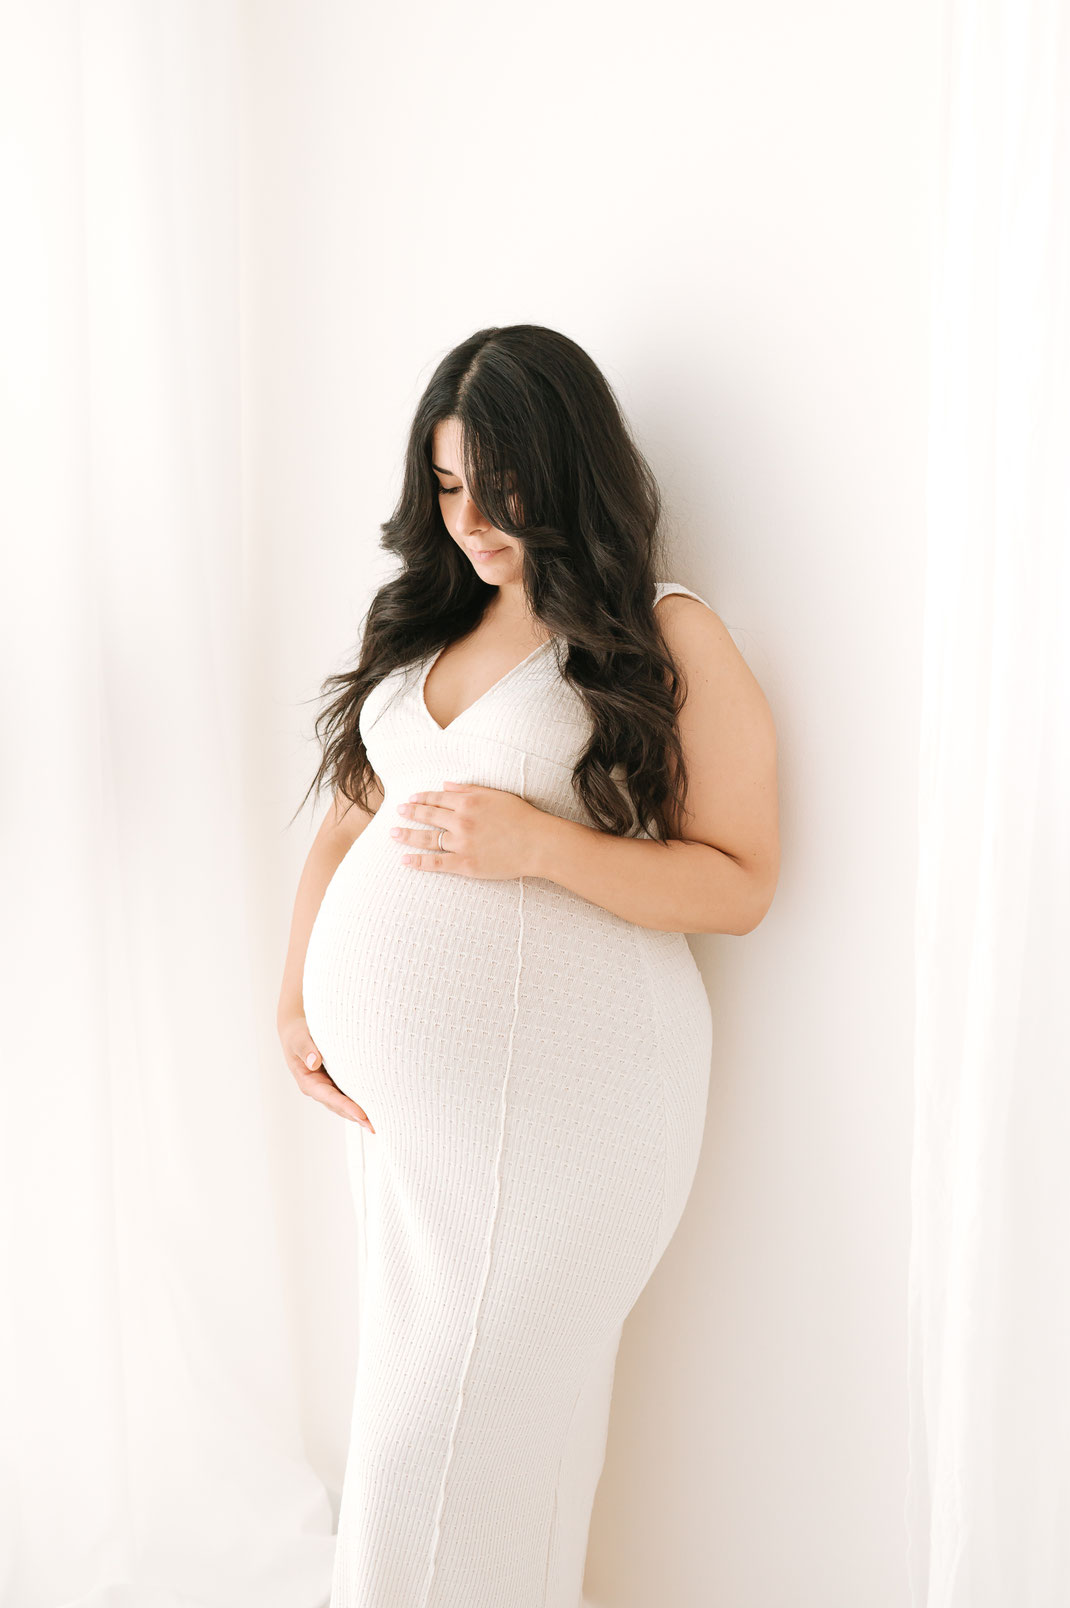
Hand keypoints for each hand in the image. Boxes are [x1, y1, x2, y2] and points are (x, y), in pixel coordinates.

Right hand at [277, 1009, 374, 1131]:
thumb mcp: (298, 1039)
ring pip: (345, 1104)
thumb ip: (305, 1049)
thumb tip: (314, 1062)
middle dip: (356, 1117)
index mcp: (308, 1082)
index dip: (345, 1106)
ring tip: (377, 1123)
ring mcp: (328, 1086)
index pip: (329, 1097)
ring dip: (360, 1114)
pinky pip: (349, 1093)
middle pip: (339, 1106)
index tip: (361, 1114)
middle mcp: (319, 1088)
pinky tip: (374, 1106)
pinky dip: (360, 1101)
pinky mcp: (336, 1081)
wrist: (297, 1030)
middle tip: (374, 1126)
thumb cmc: (297, 1034)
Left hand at [391, 780, 545, 879]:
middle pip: (428, 816)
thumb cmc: (521, 817)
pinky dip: (418, 861)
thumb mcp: (495, 795)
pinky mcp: (465, 864)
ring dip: (407, 835)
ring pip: (427, 839)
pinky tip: (404, 859)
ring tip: (393, 833)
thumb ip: (468, 789)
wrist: (537, 843)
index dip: (421, 798)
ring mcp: (461, 843)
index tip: (411, 799)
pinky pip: (436, 863)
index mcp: (468, 802)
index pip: (437, 798)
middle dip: (410, 813)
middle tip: (398, 812)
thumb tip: (445, 786)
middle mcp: (461, 821)